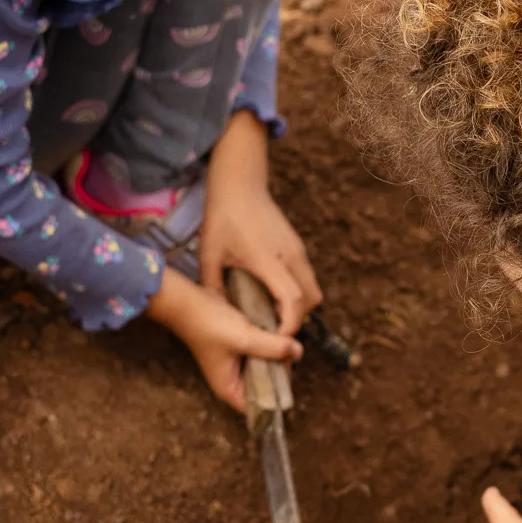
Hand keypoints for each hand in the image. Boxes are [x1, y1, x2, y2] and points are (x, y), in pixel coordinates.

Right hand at [146, 266, 300, 412]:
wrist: (188, 301)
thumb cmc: (209, 325)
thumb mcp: (245, 337)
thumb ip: (273, 347)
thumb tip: (299, 353)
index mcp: (230, 388)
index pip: (261, 405)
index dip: (277, 395)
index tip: (289, 374)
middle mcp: (233, 380)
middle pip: (266, 385)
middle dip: (279, 370)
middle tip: (290, 351)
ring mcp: (235, 364)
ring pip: (264, 366)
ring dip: (275, 355)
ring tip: (285, 342)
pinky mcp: (238, 348)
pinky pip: (259, 352)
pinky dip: (268, 345)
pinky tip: (277, 333)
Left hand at [199, 110, 320, 337]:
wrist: (240, 182)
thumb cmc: (222, 216)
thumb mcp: (209, 254)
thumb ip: (212, 286)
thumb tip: (215, 315)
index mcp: (268, 259)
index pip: (292, 299)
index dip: (288, 325)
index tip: (275, 340)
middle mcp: (290, 255)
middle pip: (312, 299)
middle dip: (297, 319)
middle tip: (273, 330)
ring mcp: (297, 250)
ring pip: (313, 289)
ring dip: (298, 306)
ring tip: (273, 315)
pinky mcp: (297, 246)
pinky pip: (306, 277)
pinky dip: (296, 292)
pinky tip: (273, 295)